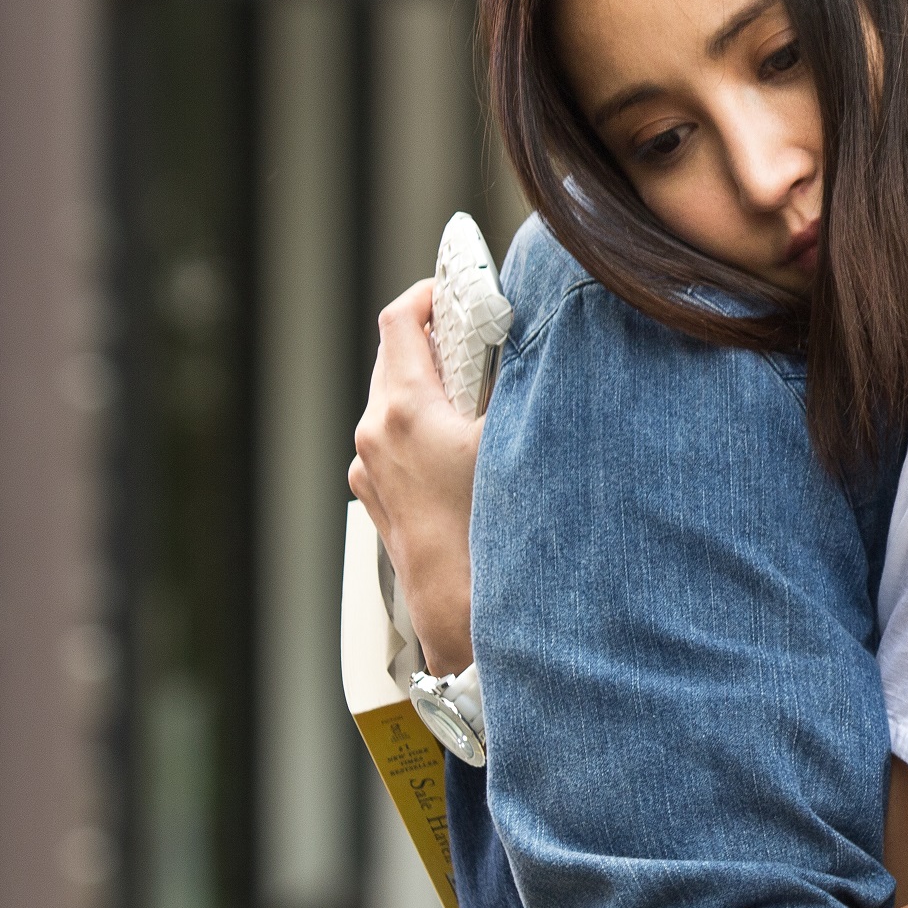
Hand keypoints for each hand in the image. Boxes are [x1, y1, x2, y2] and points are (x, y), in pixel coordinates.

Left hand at [348, 279, 482, 673]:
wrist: (466, 622)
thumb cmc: (493, 533)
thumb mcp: (518, 440)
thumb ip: (520, 383)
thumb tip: (538, 341)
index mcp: (402, 410)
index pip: (401, 318)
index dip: (434, 289)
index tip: (466, 285)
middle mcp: (373, 436)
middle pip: (396, 356)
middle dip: (442, 335)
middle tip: (490, 332)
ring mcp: (369, 472)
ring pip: (396, 400)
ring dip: (436, 383)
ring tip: (487, 393)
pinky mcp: (377, 500)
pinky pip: (396, 441)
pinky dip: (427, 424)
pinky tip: (470, 445)